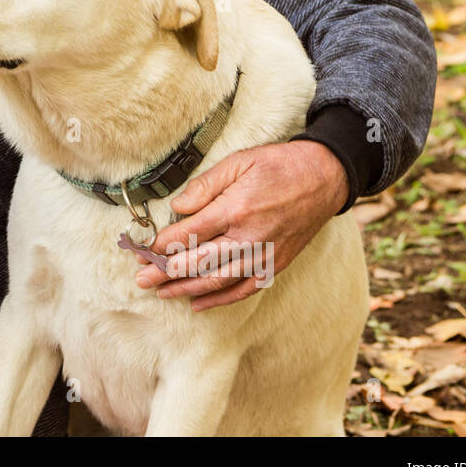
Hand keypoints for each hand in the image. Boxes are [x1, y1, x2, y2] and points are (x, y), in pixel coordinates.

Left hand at [133, 140, 349, 311]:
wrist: (324, 178)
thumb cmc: (278, 166)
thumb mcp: (238, 163)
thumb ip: (205, 185)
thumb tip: (178, 206)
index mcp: (236, 209)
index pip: (190, 234)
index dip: (163, 245)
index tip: (143, 250)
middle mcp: (249, 237)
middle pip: (199, 262)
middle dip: (166, 272)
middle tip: (142, 279)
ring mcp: (264, 254)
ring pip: (219, 280)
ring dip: (187, 289)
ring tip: (162, 293)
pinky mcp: (276, 264)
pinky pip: (245, 288)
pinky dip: (221, 298)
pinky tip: (199, 303)